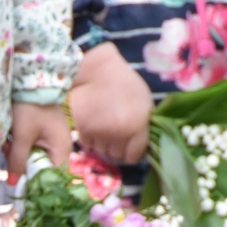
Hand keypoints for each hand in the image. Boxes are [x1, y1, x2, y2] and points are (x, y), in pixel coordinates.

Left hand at [6, 101, 73, 181]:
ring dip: (18, 155)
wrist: (32, 81)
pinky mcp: (44, 136)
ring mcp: (53, 141)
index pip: (53, 178)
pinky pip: (32, 149)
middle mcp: (61, 148)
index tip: (19, 183)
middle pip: (42, 170)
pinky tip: (10, 139)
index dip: (37, 184)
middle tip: (7, 152)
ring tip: (7, 143)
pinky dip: (20, 146)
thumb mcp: (21, 136)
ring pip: (34, 160)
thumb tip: (12, 184)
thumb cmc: (30, 107)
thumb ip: (17, 160)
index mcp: (61, 149)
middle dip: (22, 165)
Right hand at [68, 42, 153, 163]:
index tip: (128, 145)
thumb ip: (142, 126)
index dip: (130, 152)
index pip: (134, 156)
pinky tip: (91, 121)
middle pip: (116, 155)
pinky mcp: (83, 130)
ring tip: (102, 123)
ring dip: (101, 141)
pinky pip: (87, 143)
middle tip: (113, 130)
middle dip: (115, 146)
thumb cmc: (123, 84)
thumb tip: (137, 147)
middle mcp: (119, 133)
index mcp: (138, 125)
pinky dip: (88, 137)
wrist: (97, 70)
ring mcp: (100, 132)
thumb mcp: (143, 103)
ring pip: (100, 150)